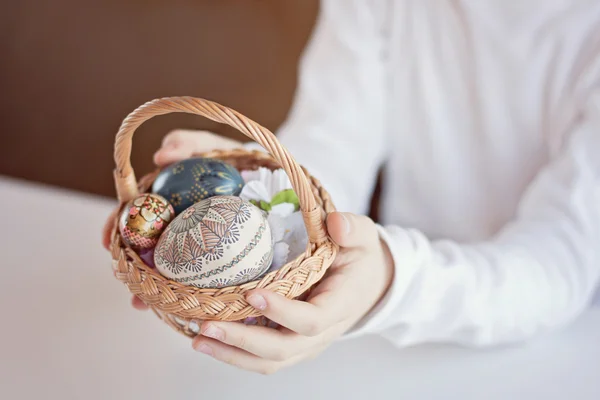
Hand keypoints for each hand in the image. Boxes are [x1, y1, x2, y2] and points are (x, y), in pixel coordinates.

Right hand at [102, 129, 241, 308]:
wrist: (266, 175)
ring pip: (164, 266)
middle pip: (142, 246)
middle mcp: (172, 222)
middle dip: (129, 267)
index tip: (107, 242)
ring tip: (142, 303)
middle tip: (126, 283)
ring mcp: (192, 240)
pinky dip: (184, 290)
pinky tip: (177, 306)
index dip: (115, 227)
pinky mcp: (214, 255)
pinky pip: (195, 274)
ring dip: (150, 286)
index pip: (131, 213)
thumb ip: (186, 143)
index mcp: (165, 198)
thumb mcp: (209, 146)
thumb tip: (160, 155)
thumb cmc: (231, 158)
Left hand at [190, 212, 394, 374]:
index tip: (253, 295)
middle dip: (243, 342)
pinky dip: (234, 351)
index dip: (283, 313)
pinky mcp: (291, 342)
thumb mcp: (363, 236)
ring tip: (198, 339)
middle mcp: (322, 333)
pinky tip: (206, 336)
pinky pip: (262, 356)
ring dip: (232, 354)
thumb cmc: (360, 257)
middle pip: (283, 350)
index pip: (312, 320)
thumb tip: (335, 223)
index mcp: (339, 305)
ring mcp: (305, 342)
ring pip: (269, 361)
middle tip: (206, 326)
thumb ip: (352, 228)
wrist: (367, 283)